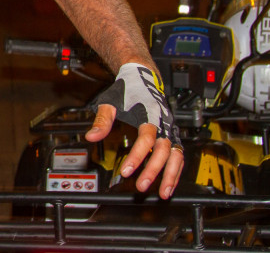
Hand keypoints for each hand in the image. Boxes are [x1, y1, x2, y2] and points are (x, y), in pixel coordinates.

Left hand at [85, 63, 183, 198]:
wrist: (141, 76)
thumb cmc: (126, 89)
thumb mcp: (110, 102)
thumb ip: (102, 121)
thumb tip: (91, 137)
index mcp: (149, 113)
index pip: (146, 139)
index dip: (137, 156)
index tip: (126, 171)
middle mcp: (163, 122)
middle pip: (163, 151)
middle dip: (153, 171)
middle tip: (140, 186)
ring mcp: (170, 128)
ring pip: (176, 155)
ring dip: (171, 175)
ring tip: (163, 193)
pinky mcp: (172, 133)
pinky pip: (178, 155)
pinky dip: (175, 170)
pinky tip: (169, 184)